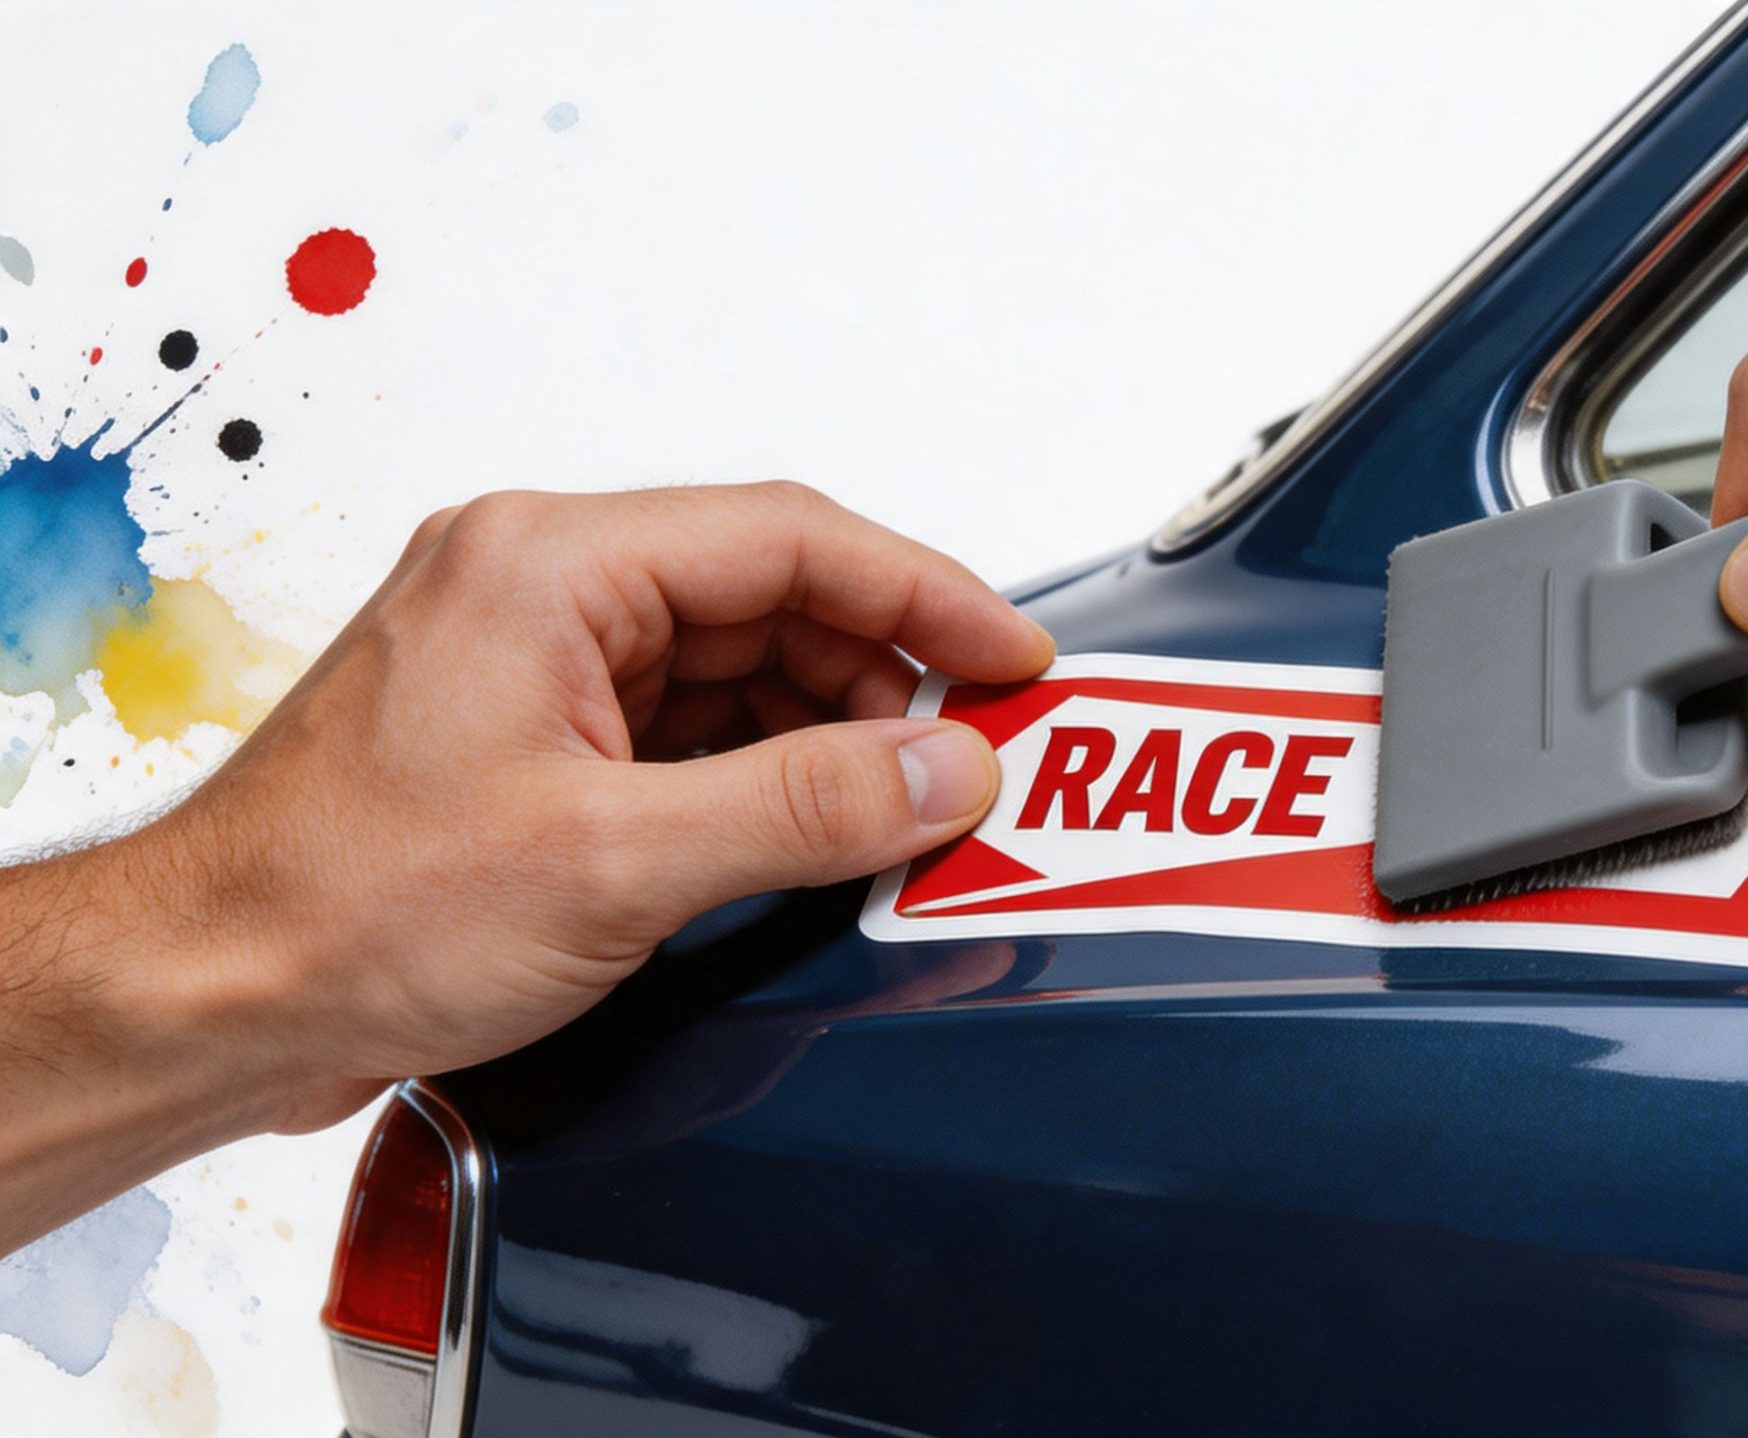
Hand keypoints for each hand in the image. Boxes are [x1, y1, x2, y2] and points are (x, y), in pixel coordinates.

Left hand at [0, 483, 1050, 1247]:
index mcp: (547, 564)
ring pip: (740, 670)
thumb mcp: (613, 862)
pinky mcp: (538, 742)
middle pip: (773, 600)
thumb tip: (943, 771)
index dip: (924, 595)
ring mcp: (537, 665)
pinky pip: (692, 731)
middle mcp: (540, 590)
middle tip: (979, 758)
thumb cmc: (342, 911)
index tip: (1014, 660)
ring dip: (831, 737)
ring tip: (910, 813)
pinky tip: (818, 837)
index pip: (790, 538)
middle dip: (886, 680)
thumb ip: (801, 807)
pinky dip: (767, 778)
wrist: (209, 999)